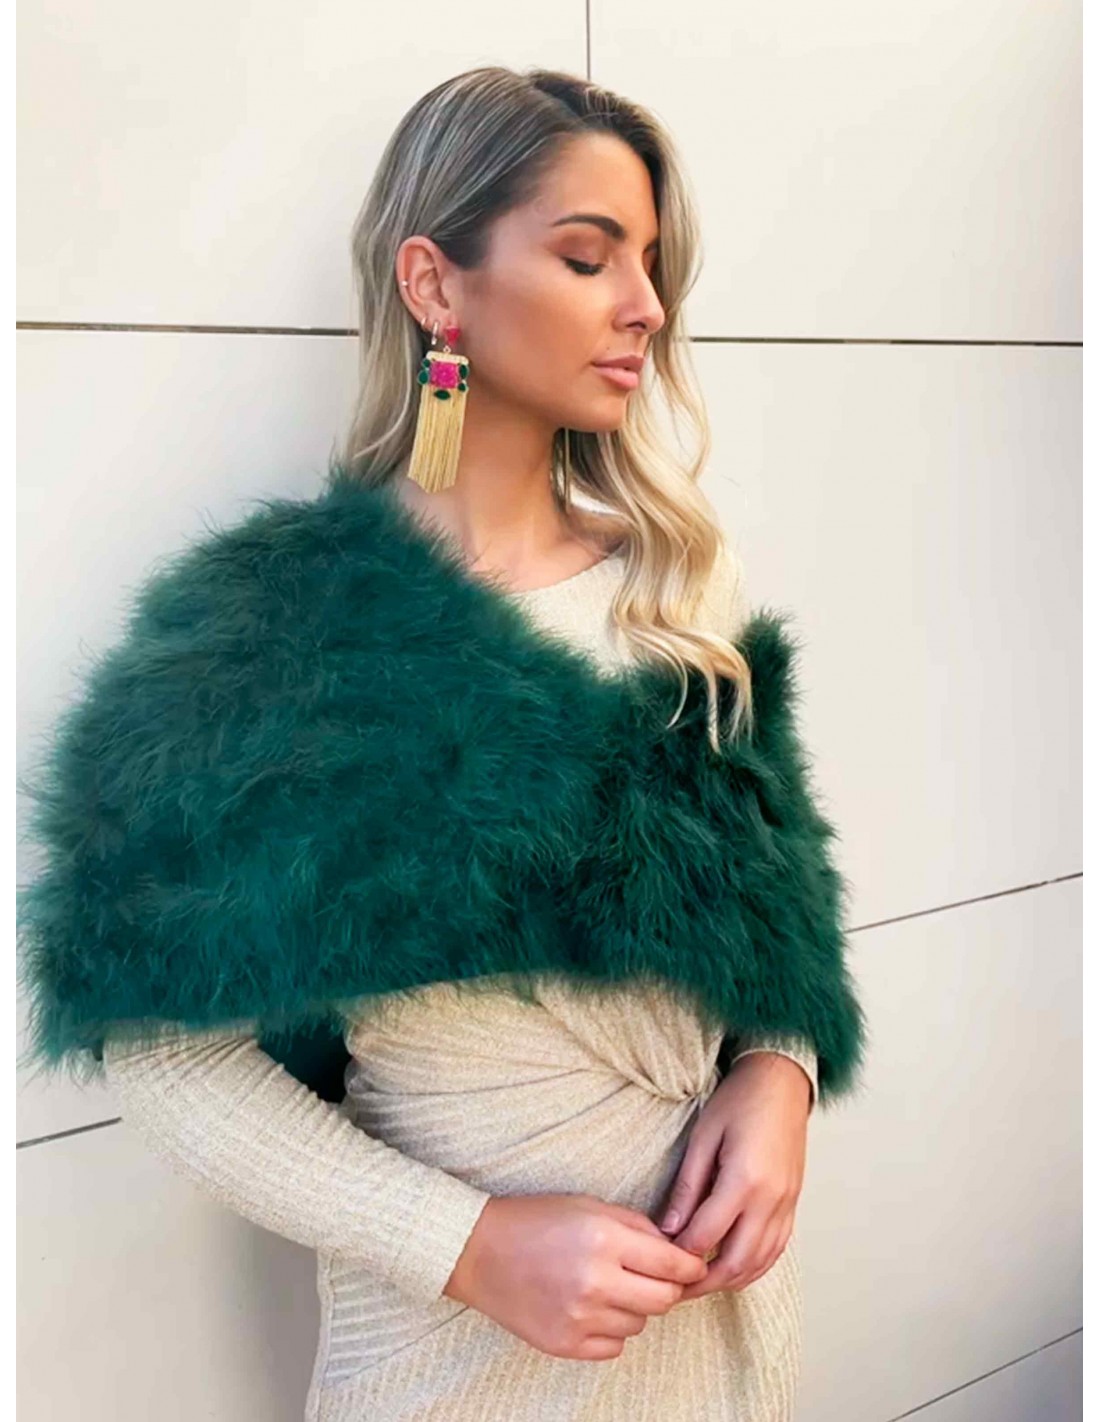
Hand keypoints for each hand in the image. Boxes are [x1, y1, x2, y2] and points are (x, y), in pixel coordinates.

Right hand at [443, 1191, 708, 1360]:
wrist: (479, 1251)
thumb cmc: (536, 1220)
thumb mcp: (589, 1205)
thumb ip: (637, 1227)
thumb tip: (676, 1253)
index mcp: (604, 1239)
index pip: (672, 1264)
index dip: (689, 1266)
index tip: (693, 1267)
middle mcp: (595, 1281)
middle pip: (664, 1301)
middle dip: (667, 1289)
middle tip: (653, 1277)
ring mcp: (579, 1318)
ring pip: (640, 1324)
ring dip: (634, 1307)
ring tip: (608, 1286)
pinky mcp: (565, 1344)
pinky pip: (614, 1346)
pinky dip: (611, 1329)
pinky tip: (591, 1307)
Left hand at [658, 1053, 811, 1300]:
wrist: (781, 1082)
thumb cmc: (739, 1101)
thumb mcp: (703, 1136)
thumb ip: (687, 1185)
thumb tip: (668, 1227)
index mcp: (745, 1180)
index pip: (706, 1236)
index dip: (679, 1254)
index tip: (656, 1260)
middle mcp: (771, 1200)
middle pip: (735, 1262)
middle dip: (702, 1282)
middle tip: (674, 1289)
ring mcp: (787, 1205)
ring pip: (758, 1263)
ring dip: (728, 1280)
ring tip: (698, 1285)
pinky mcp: (793, 1205)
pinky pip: (775, 1250)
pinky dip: (753, 1267)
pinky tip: (732, 1269)